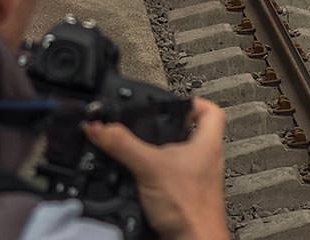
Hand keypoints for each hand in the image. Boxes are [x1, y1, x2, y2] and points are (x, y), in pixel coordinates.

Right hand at [84, 97, 227, 239]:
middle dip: (166, 127)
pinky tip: (139, 177)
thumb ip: (123, 144)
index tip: (171, 100)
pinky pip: (169, 179)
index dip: (191, 100)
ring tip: (139, 148)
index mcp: (207, 144)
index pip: (210, 110)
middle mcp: (205, 160)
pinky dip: (154, 175)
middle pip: (191, 132)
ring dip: (158, 152)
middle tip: (148, 123)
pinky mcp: (185, 197)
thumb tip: (99, 127)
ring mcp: (196, 180)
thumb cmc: (190, 210)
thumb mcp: (149, 167)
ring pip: (178, 156)